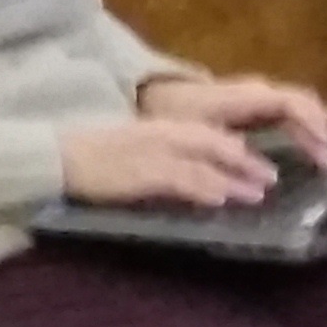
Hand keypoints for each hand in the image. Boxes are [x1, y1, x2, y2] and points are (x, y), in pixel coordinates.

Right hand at [59, 116, 276, 209]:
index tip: (258, 164)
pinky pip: (182, 180)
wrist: (56, 155)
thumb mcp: (132, 146)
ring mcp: (154, 153)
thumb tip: (193, 172)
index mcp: (160, 126)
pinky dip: (204, 188)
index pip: (209, 134)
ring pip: (205, 163)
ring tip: (257, 193)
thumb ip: (163, 154)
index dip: (237, 149)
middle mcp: (162, 135)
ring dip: (234, 179)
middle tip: (271, 178)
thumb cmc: (90, 153)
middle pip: (215, 144)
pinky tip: (220, 199)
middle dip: (246, 162)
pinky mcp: (143, 173)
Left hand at [135, 74, 326, 169]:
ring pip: (300, 104)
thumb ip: (230, 151)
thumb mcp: (198, 134)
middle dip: (319, 130)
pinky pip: (293, 107)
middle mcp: (259, 90)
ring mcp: (260, 94)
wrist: (157, 95)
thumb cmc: (177, 114)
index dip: (311, 124)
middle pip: (301, 104)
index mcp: (246, 96)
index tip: (324, 151)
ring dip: (319, 125)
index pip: (290, 104)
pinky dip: (313, 118)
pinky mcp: (259, 103)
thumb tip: (266, 174)